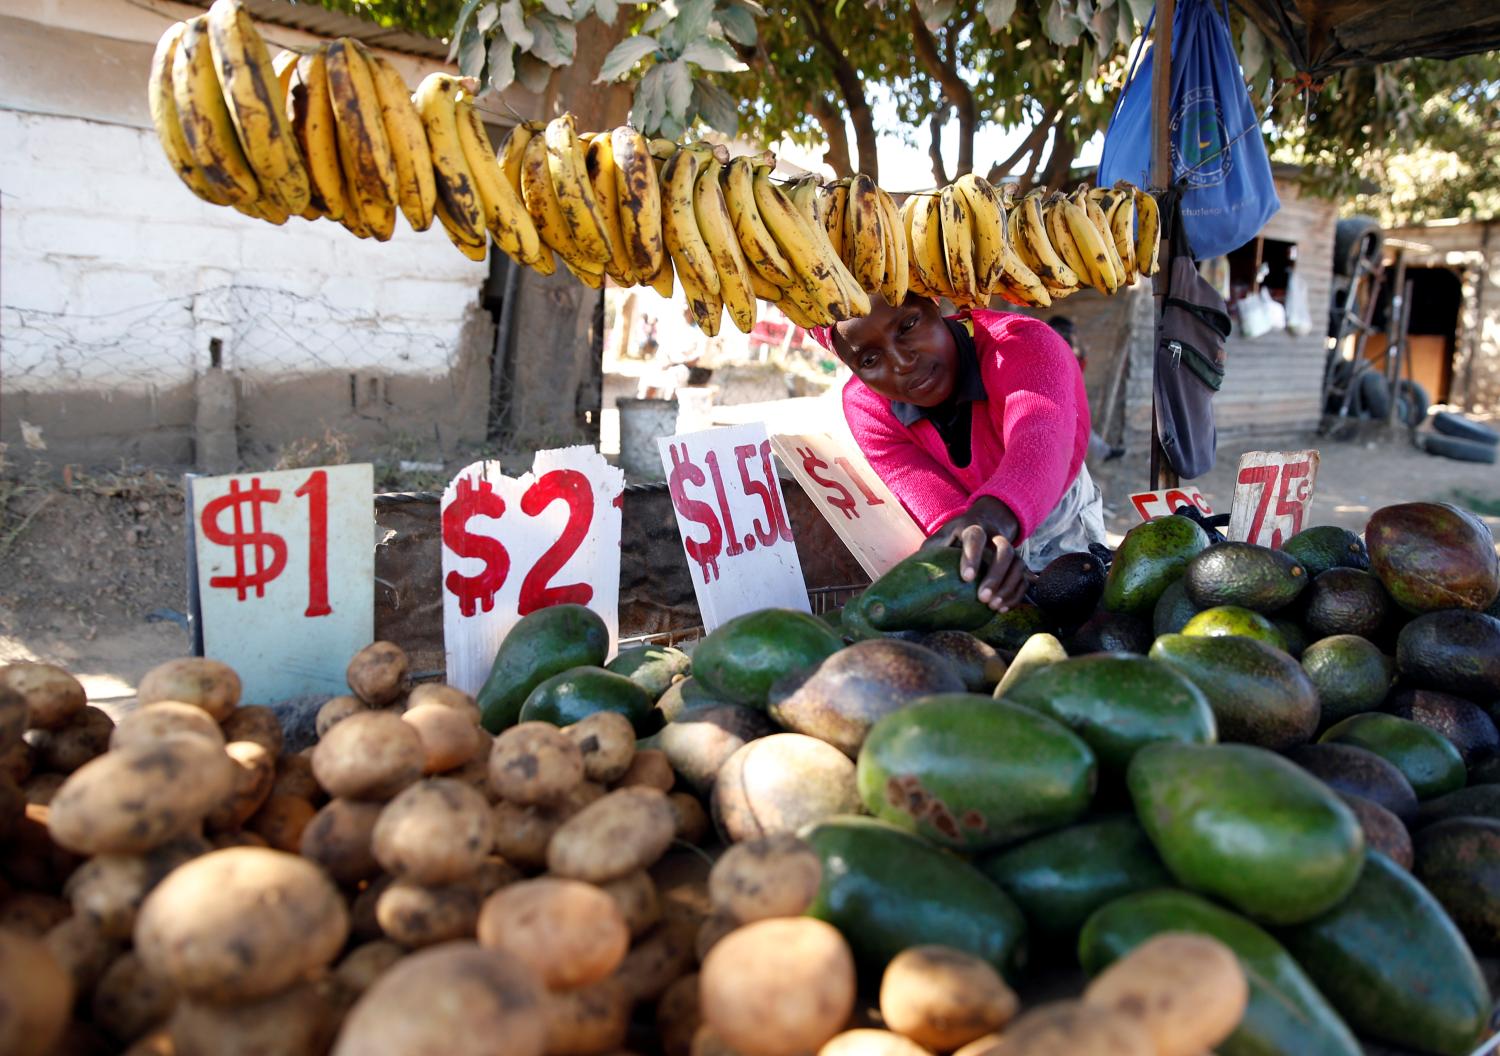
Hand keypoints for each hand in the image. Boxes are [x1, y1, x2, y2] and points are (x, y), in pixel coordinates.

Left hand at [922, 496, 1032, 611]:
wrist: (985, 521)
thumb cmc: (955, 536)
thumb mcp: (941, 538)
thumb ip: (932, 551)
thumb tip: (915, 573)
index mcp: (972, 527)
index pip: (975, 537)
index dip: (972, 556)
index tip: (967, 577)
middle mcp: (995, 535)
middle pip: (1003, 551)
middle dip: (994, 575)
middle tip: (982, 598)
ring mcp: (1009, 548)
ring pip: (1017, 564)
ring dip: (1007, 587)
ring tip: (993, 606)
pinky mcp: (1017, 562)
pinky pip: (1023, 577)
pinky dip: (1016, 593)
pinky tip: (1003, 608)